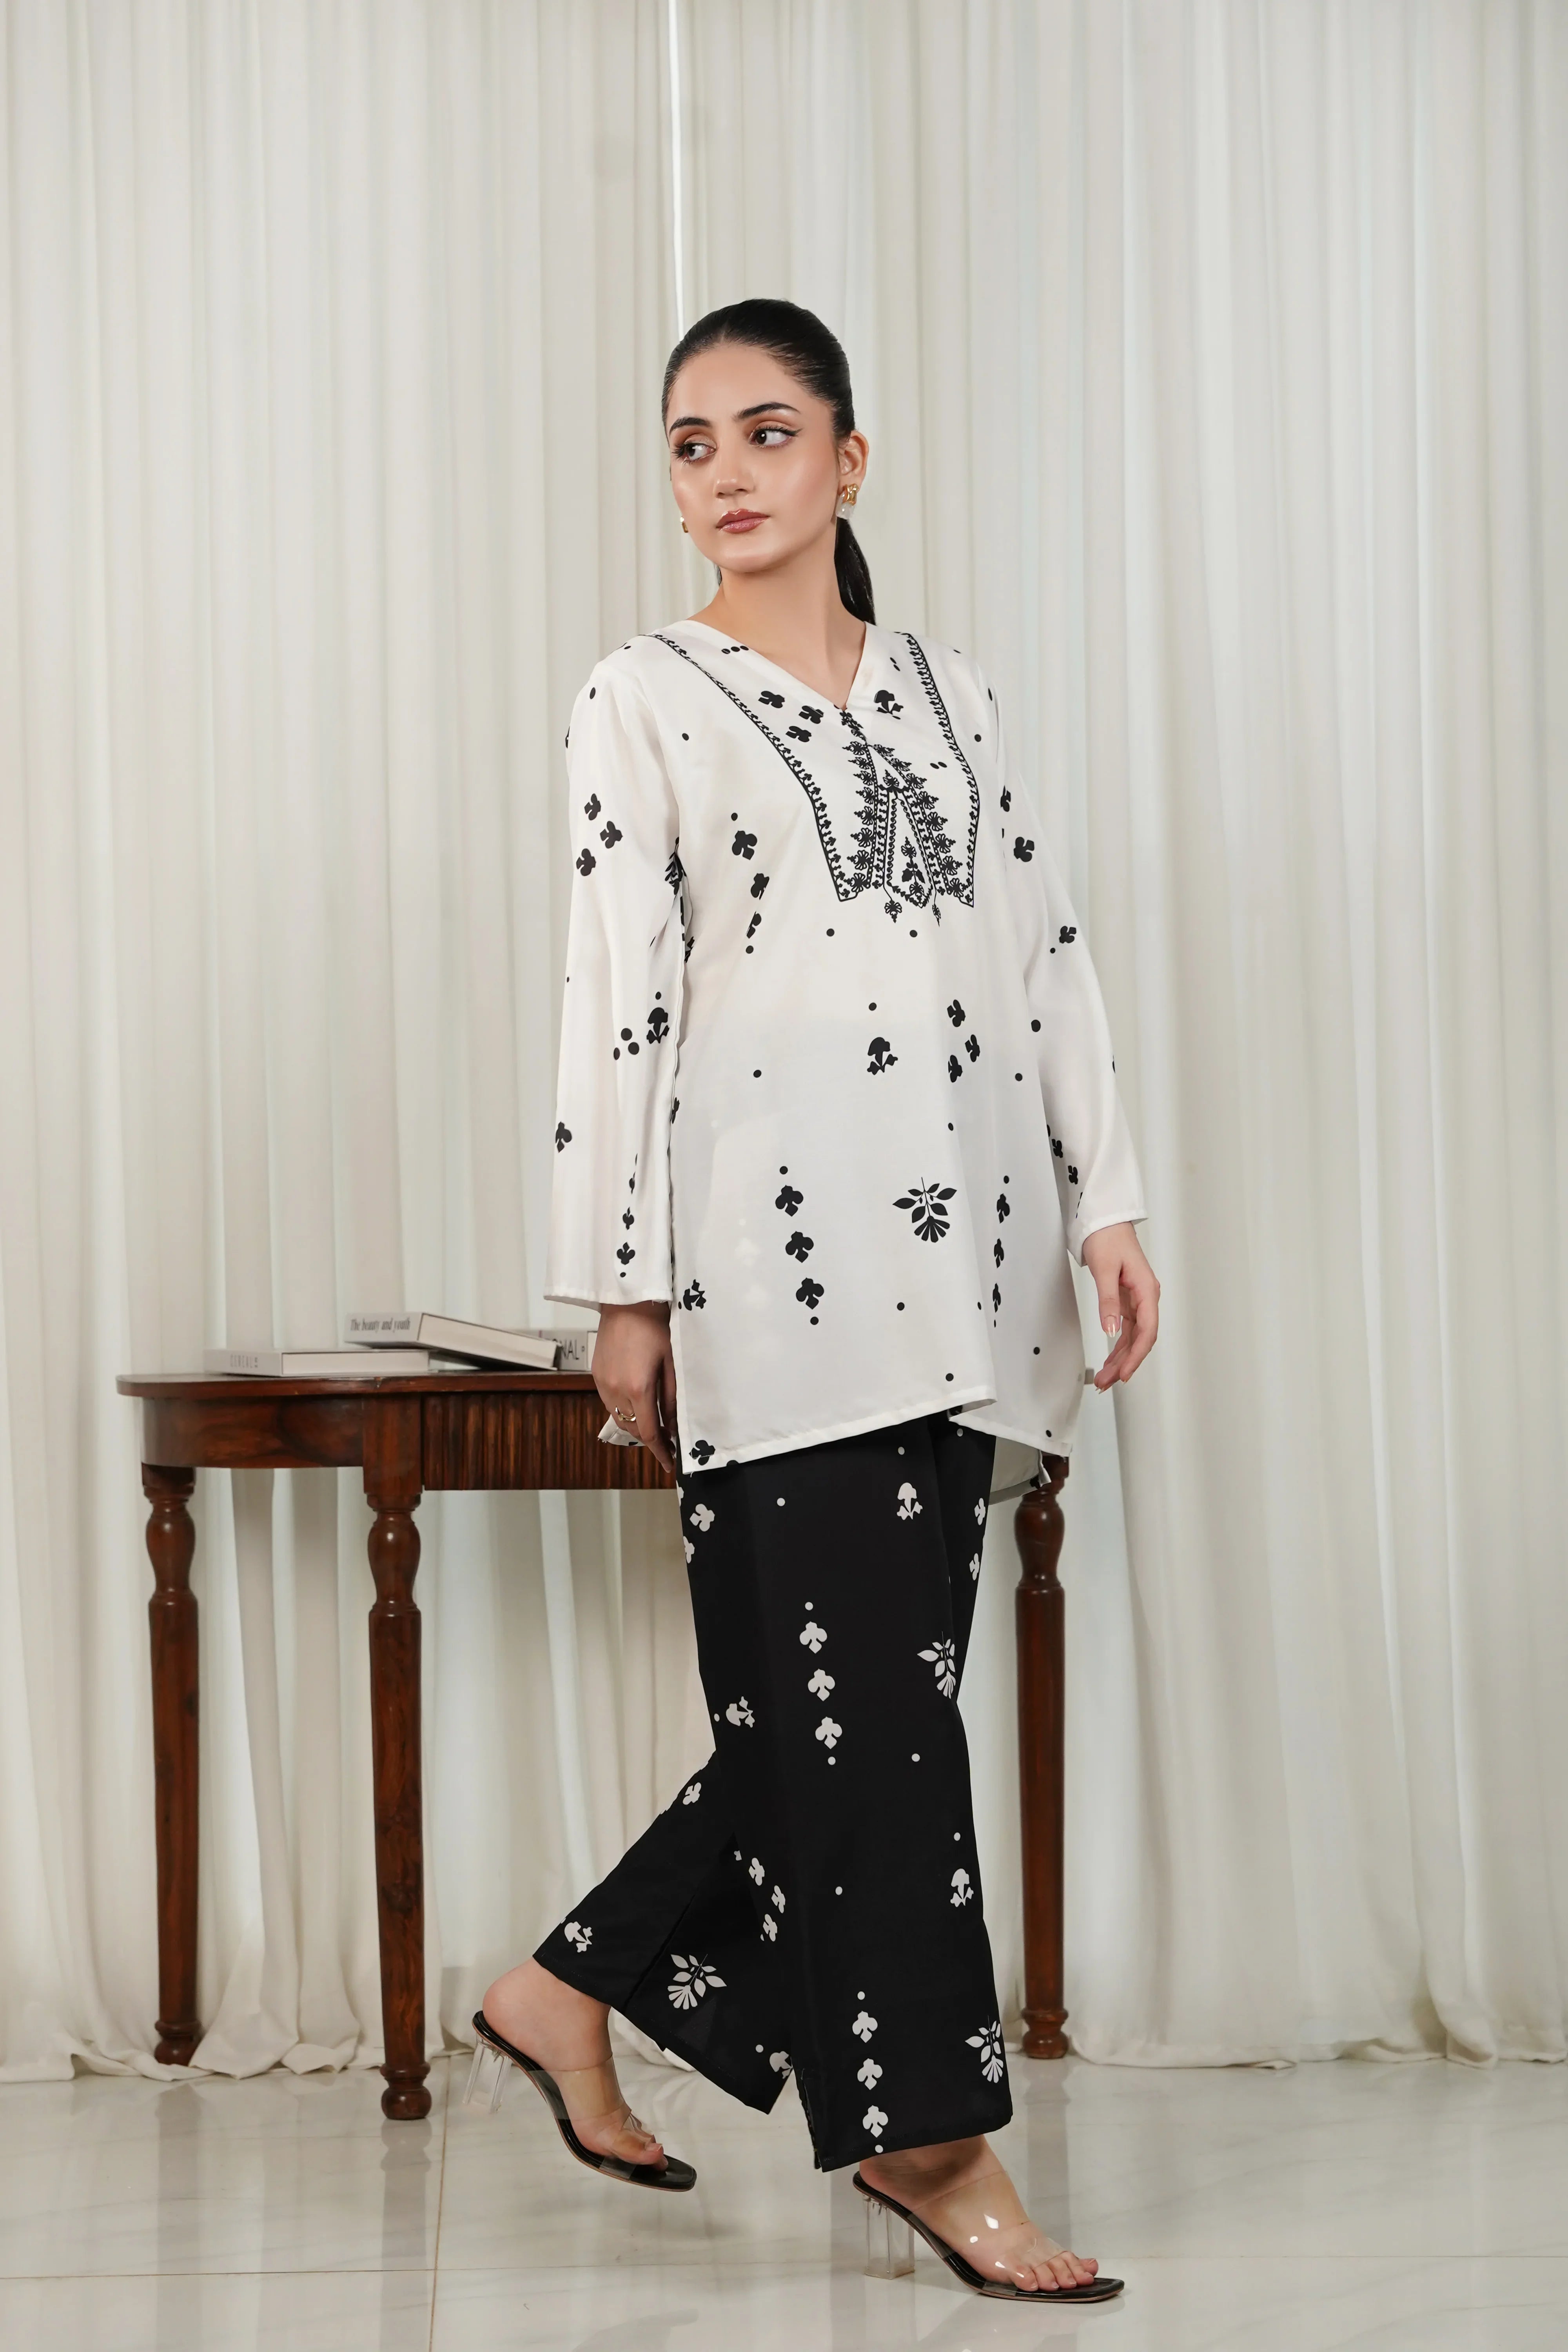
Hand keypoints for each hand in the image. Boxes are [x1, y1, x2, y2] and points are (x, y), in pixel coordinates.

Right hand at [592, 1302, 677, 1473]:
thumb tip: (673, 1427)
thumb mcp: (671, 1365)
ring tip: (652, 1424)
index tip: (670, 1464)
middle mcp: (617, 1391)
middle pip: (633, 1429)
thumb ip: (671, 1400)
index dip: (660, 1452)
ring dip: (635, 1425)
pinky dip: (623, 1410)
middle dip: (650, 1439)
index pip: (649, 1433)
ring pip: (619, 1419)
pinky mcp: (596, 1375)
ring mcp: (603, 1383)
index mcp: (639, 1389)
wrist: (628, 1303)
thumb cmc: (655, 1329)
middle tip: (667, 1441)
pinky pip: (609, 1403)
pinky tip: (635, 1403)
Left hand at [1081, 1223, 1158, 1387]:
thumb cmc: (1107, 1238)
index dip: (1136, 1355)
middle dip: (1126, 1363)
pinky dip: (1118, 1345)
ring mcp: (1138, 1300)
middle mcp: (1146, 1297)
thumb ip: (1108, 1301)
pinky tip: (1110, 1360)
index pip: (1147, 1331)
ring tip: (1105, 1378)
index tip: (1125, 1373)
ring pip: (1133, 1337)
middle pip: (1141, 1338)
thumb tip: (1110, 1330)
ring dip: (1120, 1358)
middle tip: (1107, 1383)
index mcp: (1147, 1290)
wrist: (1105, 1221)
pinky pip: (1126, 1329)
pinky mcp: (1128, 1300)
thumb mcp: (1104, 1269)